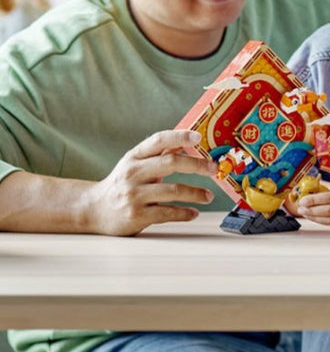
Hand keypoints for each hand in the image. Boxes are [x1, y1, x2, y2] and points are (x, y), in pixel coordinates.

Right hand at [83, 130, 216, 235]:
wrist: (93, 209)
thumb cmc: (122, 184)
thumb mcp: (135, 164)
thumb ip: (159, 154)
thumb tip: (188, 140)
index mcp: (134, 157)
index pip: (159, 140)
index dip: (180, 136)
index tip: (198, 137)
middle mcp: (133, 173)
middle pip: (171, 163)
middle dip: (197, 165)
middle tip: (214, 169)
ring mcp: (134, 195)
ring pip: (173, 190)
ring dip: (196, 193)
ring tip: (209, 196)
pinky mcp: (136, 215)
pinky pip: (167, 213)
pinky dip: (184, 213)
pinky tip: (193, 212)